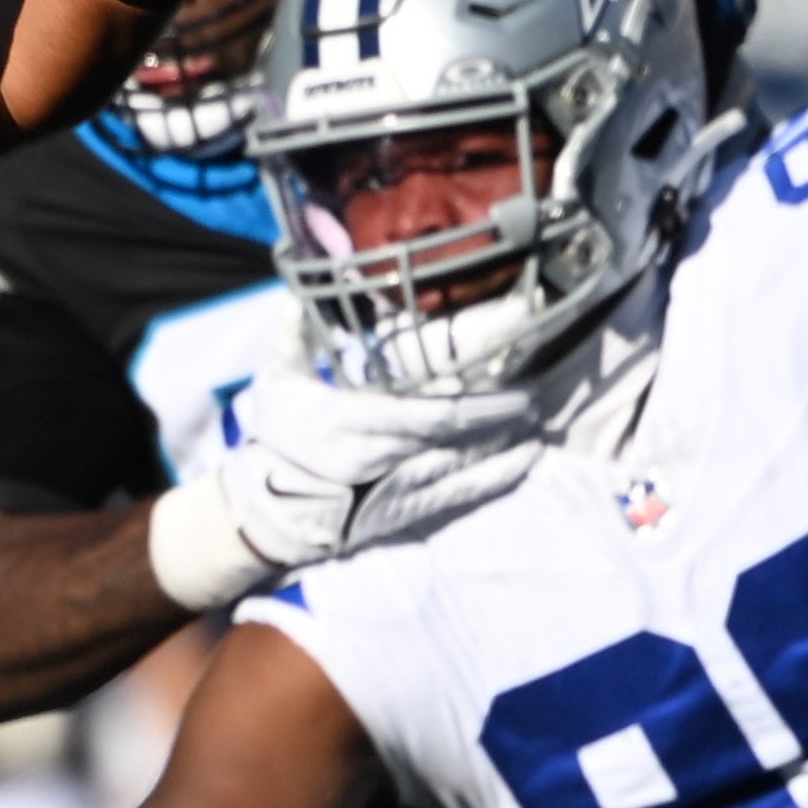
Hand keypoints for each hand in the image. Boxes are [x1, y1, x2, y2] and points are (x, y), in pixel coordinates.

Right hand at [217, 369, 543, 568]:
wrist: (269, 509)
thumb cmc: (274, 441)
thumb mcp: (275, 385)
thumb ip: (292, 340)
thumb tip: (294, 298)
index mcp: (354, 423)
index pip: (428, 416)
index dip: (474, 406)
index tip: (506, 386)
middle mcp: (384, 458)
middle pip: (455, 437)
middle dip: (498, 416)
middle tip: (536, 394)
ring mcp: (397, 487)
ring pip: (464, 465)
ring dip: (504, 444)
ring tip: (538, 422)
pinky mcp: (406, 508)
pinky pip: (460, 493)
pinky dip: (496, 477)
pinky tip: (525, 461)